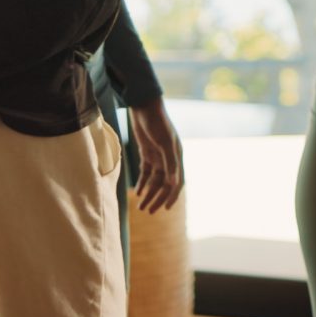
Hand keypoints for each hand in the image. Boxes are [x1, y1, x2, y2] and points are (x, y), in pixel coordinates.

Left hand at [129, 100, 185, 214]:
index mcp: (177, 157)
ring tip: (141, 206)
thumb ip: (170, 163)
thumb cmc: (157, 123)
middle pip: (164, 184)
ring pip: (154, 180)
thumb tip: (174, 184)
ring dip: (149, 193)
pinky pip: (146, 172)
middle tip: (148, 211)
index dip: (172, 196)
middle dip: (157, 198)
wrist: (144, 106)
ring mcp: (158, 156)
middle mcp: (169, 158)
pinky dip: (143, 183)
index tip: (166, 209)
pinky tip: (138, 191)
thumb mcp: (164, 143)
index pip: (176, 182)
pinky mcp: (147, 153)